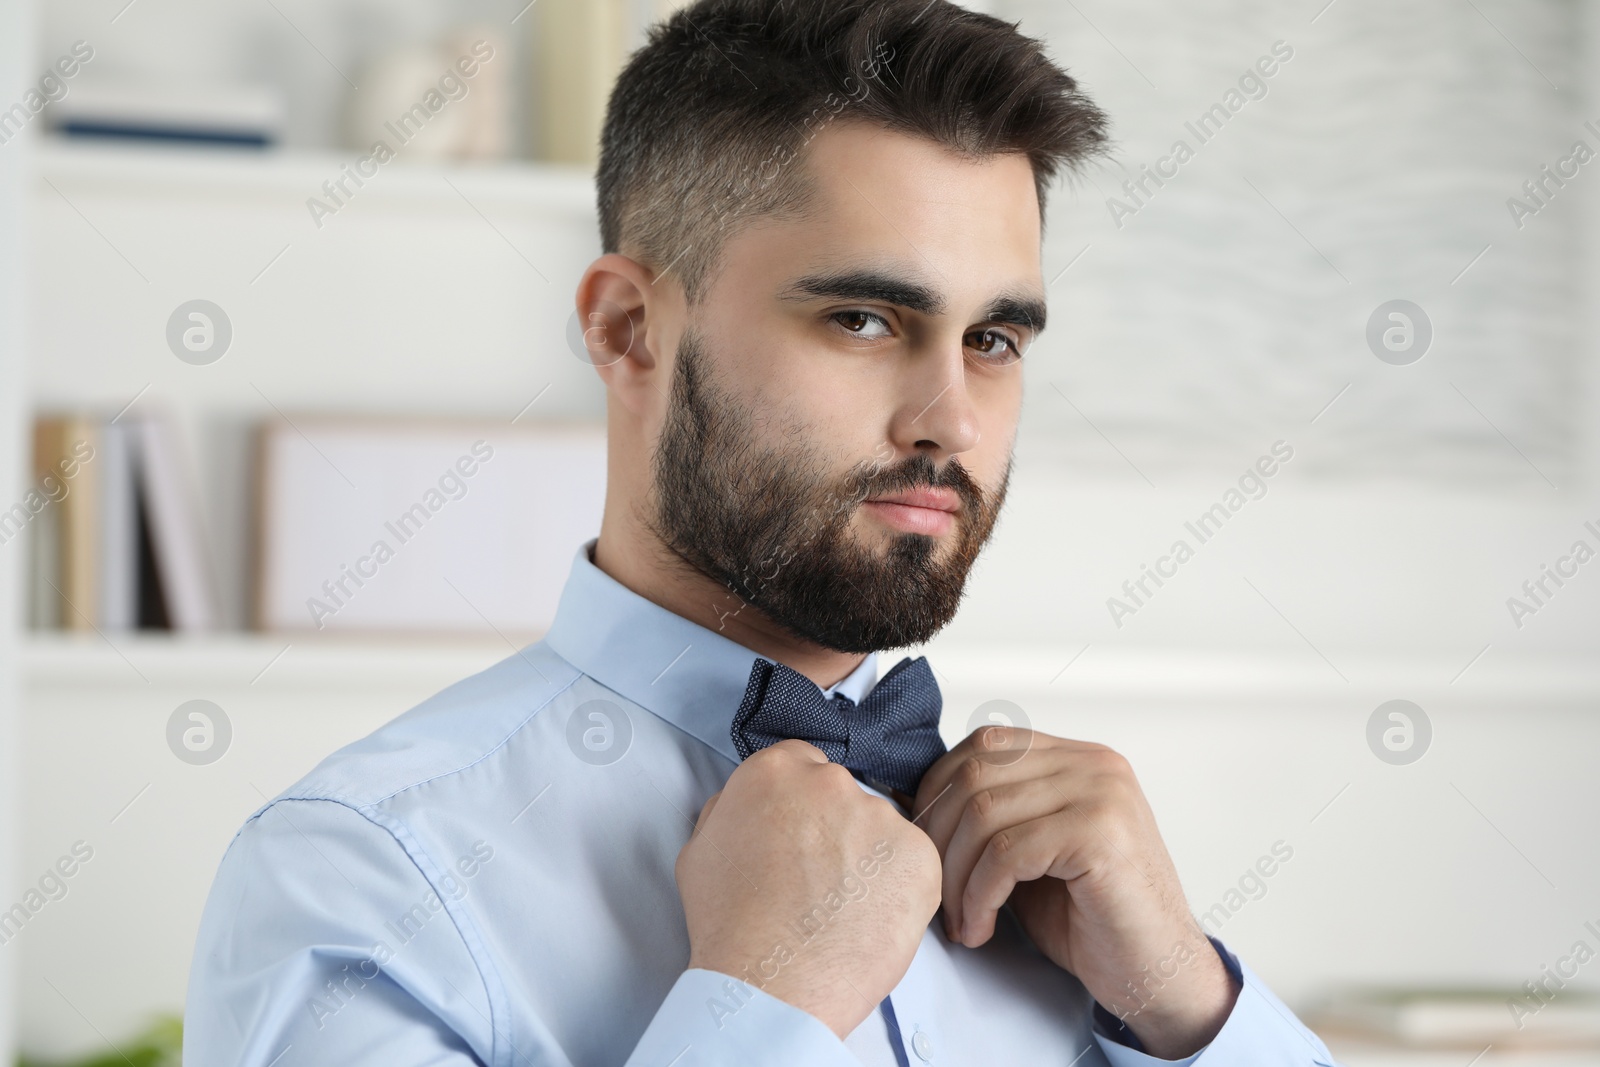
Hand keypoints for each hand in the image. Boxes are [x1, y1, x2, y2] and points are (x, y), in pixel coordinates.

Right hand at [675, 740, 942, 1037]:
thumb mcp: (700, 851)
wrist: (770, 984)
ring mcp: (879, 815)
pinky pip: (913, 865)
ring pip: (879, 831)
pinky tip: (868, 920)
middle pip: (842, 797)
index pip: (801, 765)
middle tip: (818, 883)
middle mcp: (830, 781)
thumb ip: (729, 811)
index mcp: (775, 771)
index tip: (799, 837)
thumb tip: (749, 807)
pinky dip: (898, 890)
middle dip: (834, 831)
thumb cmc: (730, 927)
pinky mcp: (918, 854)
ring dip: (867, 861)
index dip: (800, 806)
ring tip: (841, 912)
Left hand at [913, 728, 1238, 1058]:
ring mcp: (1102, 794)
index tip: (922, 847)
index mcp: (1078, 759)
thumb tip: (912, 801)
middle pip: (976, 773)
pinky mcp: (1101, 834)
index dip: (938, 792)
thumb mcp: (1032, 853)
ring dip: (956, 875)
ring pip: (985, 812)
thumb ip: (992, 818)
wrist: (1160, 976)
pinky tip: (980, 927)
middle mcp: (1094, 764)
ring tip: (959, 919)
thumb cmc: (1093, 920)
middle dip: (937, 836)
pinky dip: (979, 894)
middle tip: (932, 890)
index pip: (986, 744)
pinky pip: (1007, 852)